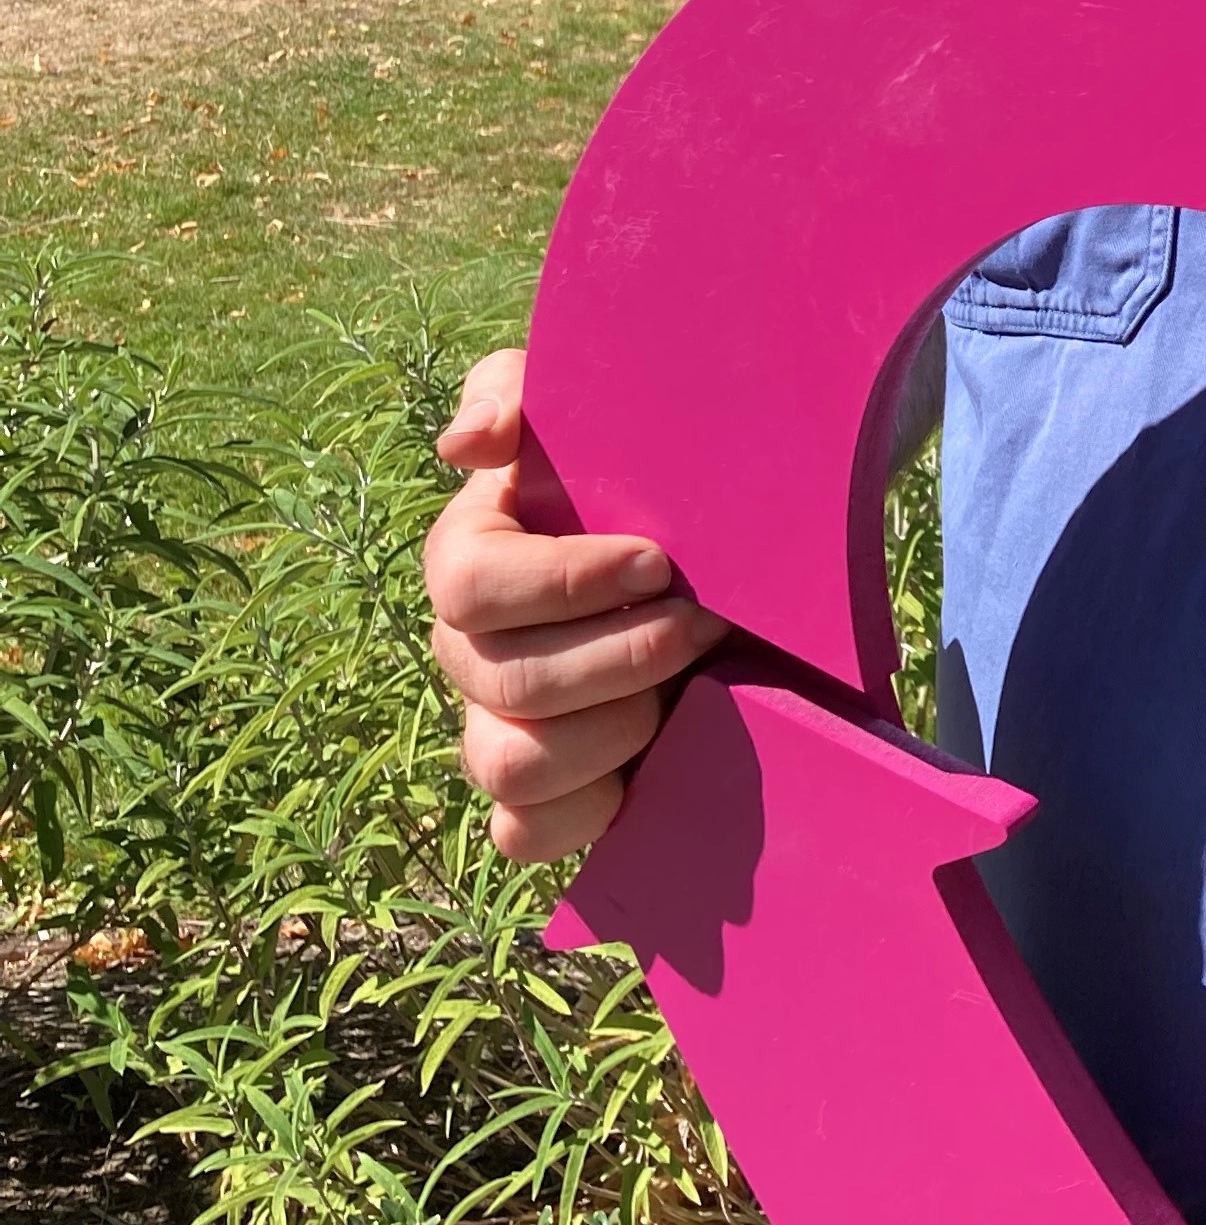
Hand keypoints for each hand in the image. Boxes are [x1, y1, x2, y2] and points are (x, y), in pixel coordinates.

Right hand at [425, 345, 726, 860]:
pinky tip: (653, 761)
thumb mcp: (590, 408)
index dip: (565, 581)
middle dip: (620, 655)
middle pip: (503, 678)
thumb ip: (516, 391)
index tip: (659, 562)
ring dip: (615, 727)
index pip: (468, 582)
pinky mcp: (542, 799)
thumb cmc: (645, 482)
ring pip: (510, 764)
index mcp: (470, 559)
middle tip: (702, 623)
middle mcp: (469, 650)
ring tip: (686, 689)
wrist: (722, 564)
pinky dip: (588, 809)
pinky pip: (526, 833)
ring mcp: (496, 728)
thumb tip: (464, 445)